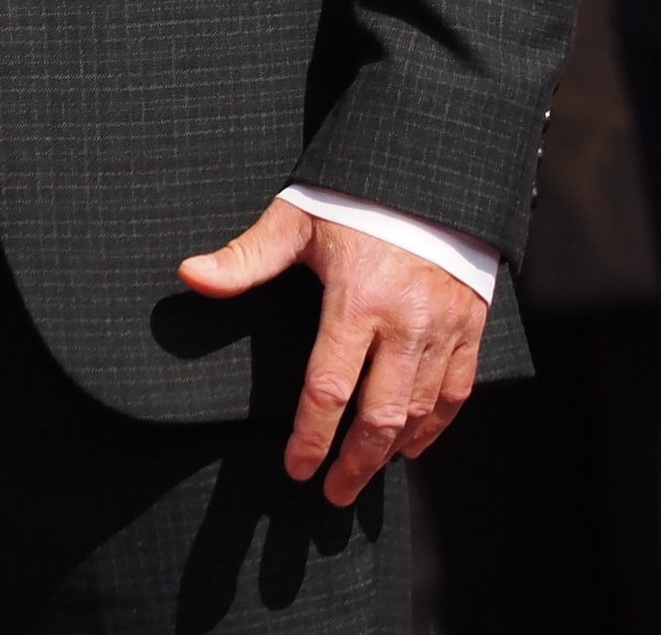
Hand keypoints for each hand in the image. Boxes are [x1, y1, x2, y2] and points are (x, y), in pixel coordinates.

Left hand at [177, 203, 485, 501]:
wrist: (430, 167)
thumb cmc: (355, 194)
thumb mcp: (297, 218)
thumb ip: (246, 257)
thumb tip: (190, 275)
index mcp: (358, 299)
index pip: (328, 389)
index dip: (310, 437)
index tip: (296, 468)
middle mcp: (405, 322)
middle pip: (379, 416)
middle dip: (354, 464)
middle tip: (333, 492)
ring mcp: (443, 327)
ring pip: (419, 411)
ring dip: (391, 451)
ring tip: (365, 472)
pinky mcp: (470, 324)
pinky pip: (457, 392)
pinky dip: (435, 426)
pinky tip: (413, 443)